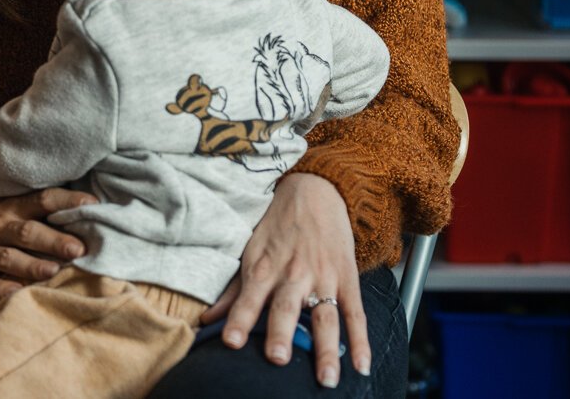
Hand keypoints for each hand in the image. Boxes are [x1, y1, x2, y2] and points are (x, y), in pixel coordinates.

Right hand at [0, 188, 96, 300]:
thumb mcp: (14, 205)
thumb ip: (43, 212)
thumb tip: (88, 218)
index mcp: (13, 207)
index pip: (43, 200)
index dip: (67, 200)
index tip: (92, 204)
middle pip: (27, 232)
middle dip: (53, 241)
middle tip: (78, 249)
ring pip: (8, 258)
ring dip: (31, 265)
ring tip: (54, 271)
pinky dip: (0, 288)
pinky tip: (17, 293)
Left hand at [201, 173, 368, 387]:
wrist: (316, 190)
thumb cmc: (278, 225)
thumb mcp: (251, 251)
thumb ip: (232, 290)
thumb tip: (207, 320)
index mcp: (264, 268)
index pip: (248, 298)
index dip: (239, 319)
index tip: (231, 343)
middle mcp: (293, 273)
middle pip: (286, 307)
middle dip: (281, 333)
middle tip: (277, 359)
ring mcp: (323, 276)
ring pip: (325, 317)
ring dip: (326, 349)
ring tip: (327, 379)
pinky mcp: (347, 277)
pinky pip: (355, 313)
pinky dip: (361, 340)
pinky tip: (362, 365)